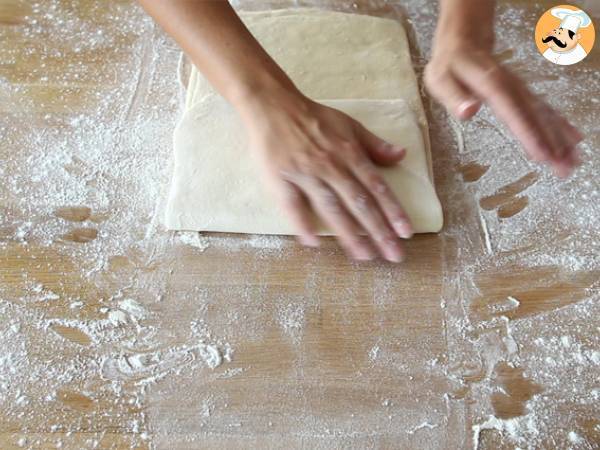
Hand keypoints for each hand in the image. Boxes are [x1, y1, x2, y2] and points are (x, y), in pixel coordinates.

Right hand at [237, 89, 413, 261]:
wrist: (274, 106)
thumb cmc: (314, 117)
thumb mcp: (350, 125)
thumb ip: (374, 145)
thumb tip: (401, 155)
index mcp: (350, 154)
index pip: (377, 187)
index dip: (393, 211)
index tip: (405, 233)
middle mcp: (331, 166)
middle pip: (359, 203)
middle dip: (378, 231)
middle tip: (393, 255)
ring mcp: (306, 173)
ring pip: (331, 208)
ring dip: (349, 234)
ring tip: (364, 256)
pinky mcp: (281, 179)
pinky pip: (293, 205)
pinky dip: (302, 224)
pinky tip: (314, 243)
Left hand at [425, 1, 582, 176]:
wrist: (464, 43)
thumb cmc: (449, 67)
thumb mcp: (441, 80)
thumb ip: (454, 97)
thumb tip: (469, 111)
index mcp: (491, 85)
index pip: (513, 111)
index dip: (528, 132)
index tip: (543, 154)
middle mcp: (512, 87)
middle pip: (534, 116)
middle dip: (552, 143)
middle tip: (566, 167)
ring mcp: (520, 91)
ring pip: (543, 115)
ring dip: (560, 138)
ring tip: (573, 162)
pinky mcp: (523, 95)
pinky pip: (544, 111)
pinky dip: (558, 126)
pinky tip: (572, 141)